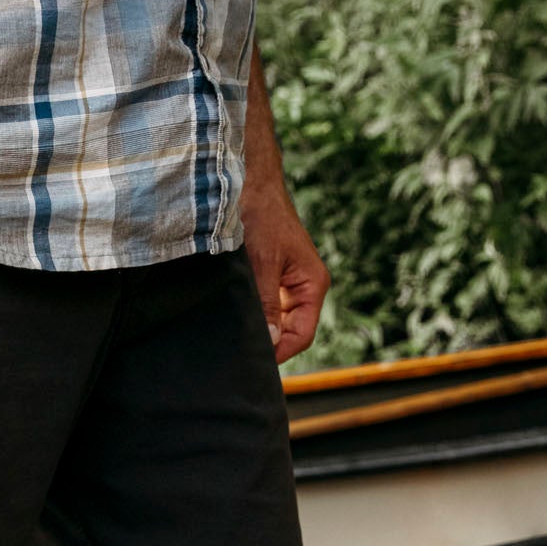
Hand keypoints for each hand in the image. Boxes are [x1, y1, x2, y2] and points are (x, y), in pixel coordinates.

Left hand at [240, 185, 329, 365]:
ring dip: (259, 327)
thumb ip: (267, 304)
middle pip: (290, 331)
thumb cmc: (261, 216)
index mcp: (312, 285)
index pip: (302, 335)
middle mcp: (304, 286)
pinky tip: (234, 315)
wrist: (248, 184)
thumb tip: (270, 340)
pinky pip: (266, 305)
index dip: (279, 352)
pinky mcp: (271, 276)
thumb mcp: (262, 264)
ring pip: (276, 320)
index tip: (253, 361)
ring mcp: (288, 282)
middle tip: (238, 352)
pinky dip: (253, 312)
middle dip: (268, 342)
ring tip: (235, 334)